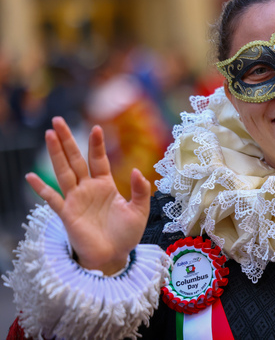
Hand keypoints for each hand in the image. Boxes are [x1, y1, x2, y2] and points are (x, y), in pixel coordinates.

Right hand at [25, 117, 150, 274]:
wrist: (114, 257)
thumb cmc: (126, 235)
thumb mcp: (140, 211)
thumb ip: (141, 191)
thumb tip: (138, 170)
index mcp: (106, 185)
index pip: (99, 160)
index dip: (96, 144)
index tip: (96, 127)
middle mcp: (88, 189)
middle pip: (76, 160)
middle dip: (68, 140)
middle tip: (58, 120)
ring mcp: (76, 200)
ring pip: (63, 172)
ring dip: (56, 154)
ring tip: (49, 135)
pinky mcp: (67, 214)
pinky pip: (52, 199)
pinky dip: (41, 188)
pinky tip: (30, 176)